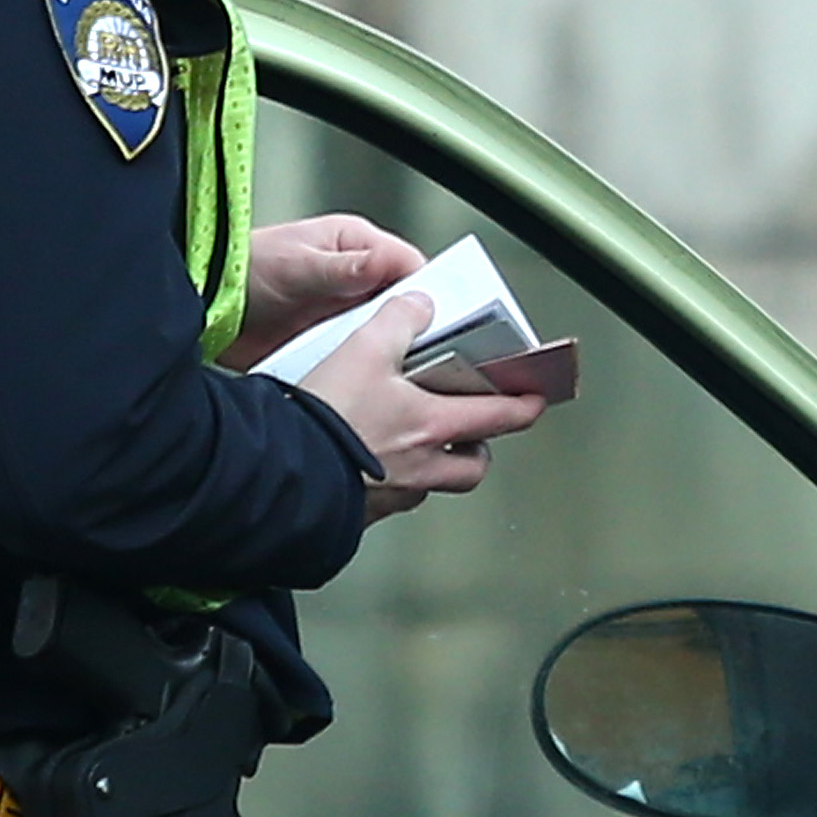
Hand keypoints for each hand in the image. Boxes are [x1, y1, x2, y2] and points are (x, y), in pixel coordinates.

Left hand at [225, 213, 428, 367]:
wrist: (203, 304)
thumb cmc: (242, 267)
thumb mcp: (297, 265)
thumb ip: (343, 267)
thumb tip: (382, 262)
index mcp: (355, 244)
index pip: (409, 265)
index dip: (426, 291)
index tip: (432, 316)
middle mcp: (354, 277)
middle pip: (402, 304)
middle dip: (409, 326)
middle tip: (413, 348)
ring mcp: (342, 311)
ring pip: (383, 333)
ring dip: (383, 349)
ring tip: (387, 366)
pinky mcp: (329, 341)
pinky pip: (356, 356)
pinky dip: (359, 367)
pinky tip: (360, 378)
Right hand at [296, 291, 547, 520]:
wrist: (282, 470)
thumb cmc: (327, 418)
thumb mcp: (365, 348)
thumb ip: (399, 320)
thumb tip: (419, 306)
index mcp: (432, 425)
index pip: (498, 417)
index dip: (523, 408)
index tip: (535, 403)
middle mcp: (422, 467)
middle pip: (471, 467)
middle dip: (478, 450)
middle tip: (474, 435)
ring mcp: (394, 494)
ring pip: (432, 486)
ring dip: (435, 469)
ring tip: (420, 448)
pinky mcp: (362, 511)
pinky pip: (391, 501)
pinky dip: (391, 485)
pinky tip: (369, 466)